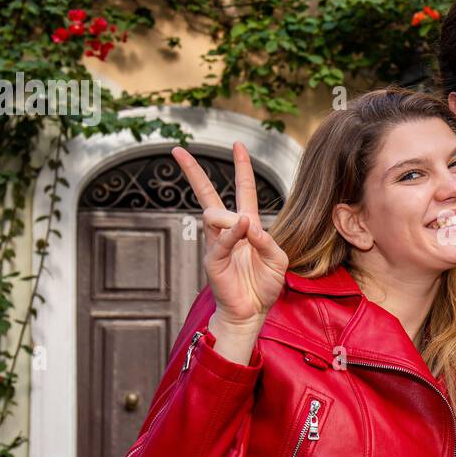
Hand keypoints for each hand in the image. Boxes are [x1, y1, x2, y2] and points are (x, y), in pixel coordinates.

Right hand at [171, 143, 288, 329]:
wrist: (253, 311)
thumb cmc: (265, 284)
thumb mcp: (277, 258)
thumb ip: (267, 239)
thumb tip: (248, 223)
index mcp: (248, 226)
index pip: (243, 190)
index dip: (242, 167)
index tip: (238, 145)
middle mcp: (229, 230)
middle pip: (207, 194)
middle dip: (193, 172)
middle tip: (178, 150)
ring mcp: (217, 243)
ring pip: (214, 214)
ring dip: (234, 219)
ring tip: (247, 232)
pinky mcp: (212, 259)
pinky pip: (221, 240)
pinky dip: (232, 233)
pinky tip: (242, 228)